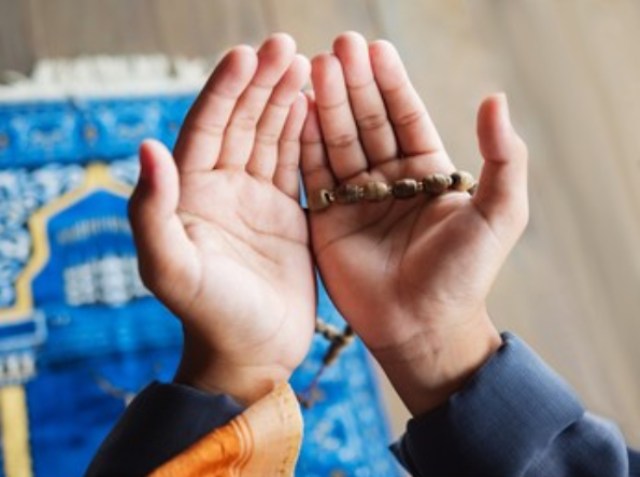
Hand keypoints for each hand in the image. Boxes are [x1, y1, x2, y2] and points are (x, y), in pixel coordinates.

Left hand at [128, 34, 314, 404]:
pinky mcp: (287, 214)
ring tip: (306, 64)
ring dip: (285, 100)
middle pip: (241, 122)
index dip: (225, 90)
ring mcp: (255, 199)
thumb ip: (151, 212)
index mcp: (190, 194)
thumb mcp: (172, 270)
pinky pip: (295, 164)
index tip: (248, 54)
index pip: (206, 128)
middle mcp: (221, 189)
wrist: (251, 353)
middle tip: (287, 46)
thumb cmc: (209, 317)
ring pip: (270, 137)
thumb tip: (147, 147)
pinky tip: (315, 106)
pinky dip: (304, 134)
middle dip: (261, 82)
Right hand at [301, 33, 528, 414]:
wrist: (422, 327)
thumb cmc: (463, 275)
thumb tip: (495, 98)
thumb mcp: (498, 214)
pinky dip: (304, 144)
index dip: (390, 83)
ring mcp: (355, 198)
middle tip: (337, 48)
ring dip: (326, 106)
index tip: (374, 49)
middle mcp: (388, 179)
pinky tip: (296, 112)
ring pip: (337, 142)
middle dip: (353, 84)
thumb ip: (503, 158)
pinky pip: (314, 176)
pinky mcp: (327, 220)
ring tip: (315, 69)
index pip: (405, 115)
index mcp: (427, 171)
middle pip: (367, 121)